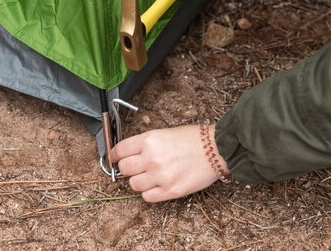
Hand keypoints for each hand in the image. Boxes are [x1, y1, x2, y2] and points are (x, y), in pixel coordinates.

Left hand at [109, 125, 228, 201]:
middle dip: (128, 168)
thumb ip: (146, 144)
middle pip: (124, 168)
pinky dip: (149, 192)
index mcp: (149, 140)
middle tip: (136, 167)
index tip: (114, 158)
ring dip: (139, 181)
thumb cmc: (193, 139)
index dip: (114, 155)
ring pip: (133, 185)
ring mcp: (160, 176)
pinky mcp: (170, 191)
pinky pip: (147, 197)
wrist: (216, 149)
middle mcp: (151, 158)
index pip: (119, 151)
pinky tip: (158, 184)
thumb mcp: (164, 133)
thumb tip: (129, 154)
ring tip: (151, 176)